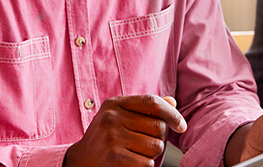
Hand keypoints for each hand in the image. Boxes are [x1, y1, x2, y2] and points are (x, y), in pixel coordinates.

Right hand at [64, 95, 186, 166]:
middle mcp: (112, 118)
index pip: (152, 102)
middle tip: (144, 144)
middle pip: (158, 127)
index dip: (172, 113)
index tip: (181, 126)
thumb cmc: (105, 138)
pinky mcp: (114, 157)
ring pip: (155, 147)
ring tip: (134, 153)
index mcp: (114, 104)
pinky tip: (130, 163)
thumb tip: (172, 102)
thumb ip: (144, 110)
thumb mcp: (120, 117)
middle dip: (158, 139)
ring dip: (151, 155)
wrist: (81, 160)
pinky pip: (147, 164)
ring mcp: (112, 138)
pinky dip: (144, 166)